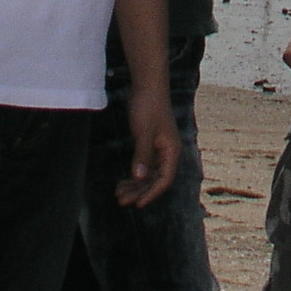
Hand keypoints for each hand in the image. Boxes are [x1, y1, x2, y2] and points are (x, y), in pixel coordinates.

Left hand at [117, 90, 180, 206]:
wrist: (147, 86)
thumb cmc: (149, 107)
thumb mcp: (144, 132)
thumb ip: (142, 155)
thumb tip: (140, 178)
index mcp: (171, 151)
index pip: (164, 180)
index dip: (151, 194)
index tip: (137, 204)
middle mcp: (168, 153)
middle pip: (155, 180)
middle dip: (139, 192)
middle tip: (121, 201)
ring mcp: (159, 149)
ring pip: (149, 175)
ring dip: (135, 186)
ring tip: (119, 194)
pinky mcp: (150, 144)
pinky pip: (144, 166)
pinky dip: (134, 175)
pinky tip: (123, 182)